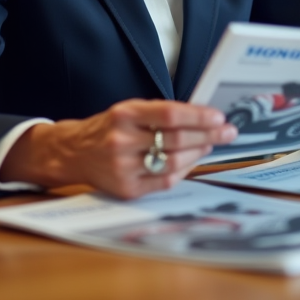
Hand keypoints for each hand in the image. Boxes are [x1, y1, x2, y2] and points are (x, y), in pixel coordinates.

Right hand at [0, 99, 236, 199]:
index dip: (198, 116)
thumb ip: (161, 113)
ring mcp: (123, 168)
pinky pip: (164, 182)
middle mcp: (122, 141)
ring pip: (173, 163)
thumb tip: (203, 117)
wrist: (73, 152)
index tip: (219, 117)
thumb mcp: (129, 110)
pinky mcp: (127, 189)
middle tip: (227, 132)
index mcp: (124, 115)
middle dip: (207, 136)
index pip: (170, 115)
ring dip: (198, 154)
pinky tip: (191, 161)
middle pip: (175, 140)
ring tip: (210, 145)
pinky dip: (183, 171)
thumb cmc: (108, 129)